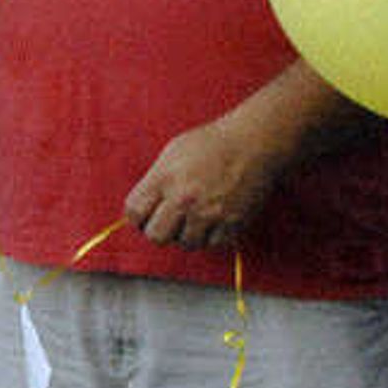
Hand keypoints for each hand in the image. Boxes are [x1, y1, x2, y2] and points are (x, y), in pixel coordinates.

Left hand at [121, 114, 289, 250]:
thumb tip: (144, 206)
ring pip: (185, 243)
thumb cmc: (212, 144)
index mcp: (164, 178)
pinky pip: (212, 244)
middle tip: (168, 221)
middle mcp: (184, 198)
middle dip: (159, 230)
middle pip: (156, 236)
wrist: (253, 142)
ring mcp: (208, 213)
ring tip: (194, 217)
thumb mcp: (172, 153)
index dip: (138, 217)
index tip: (146, 215)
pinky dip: (211, 236)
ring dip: (187, 234)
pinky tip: (212, 220)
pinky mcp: (232, 223)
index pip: (134, 213)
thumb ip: (155, 181)